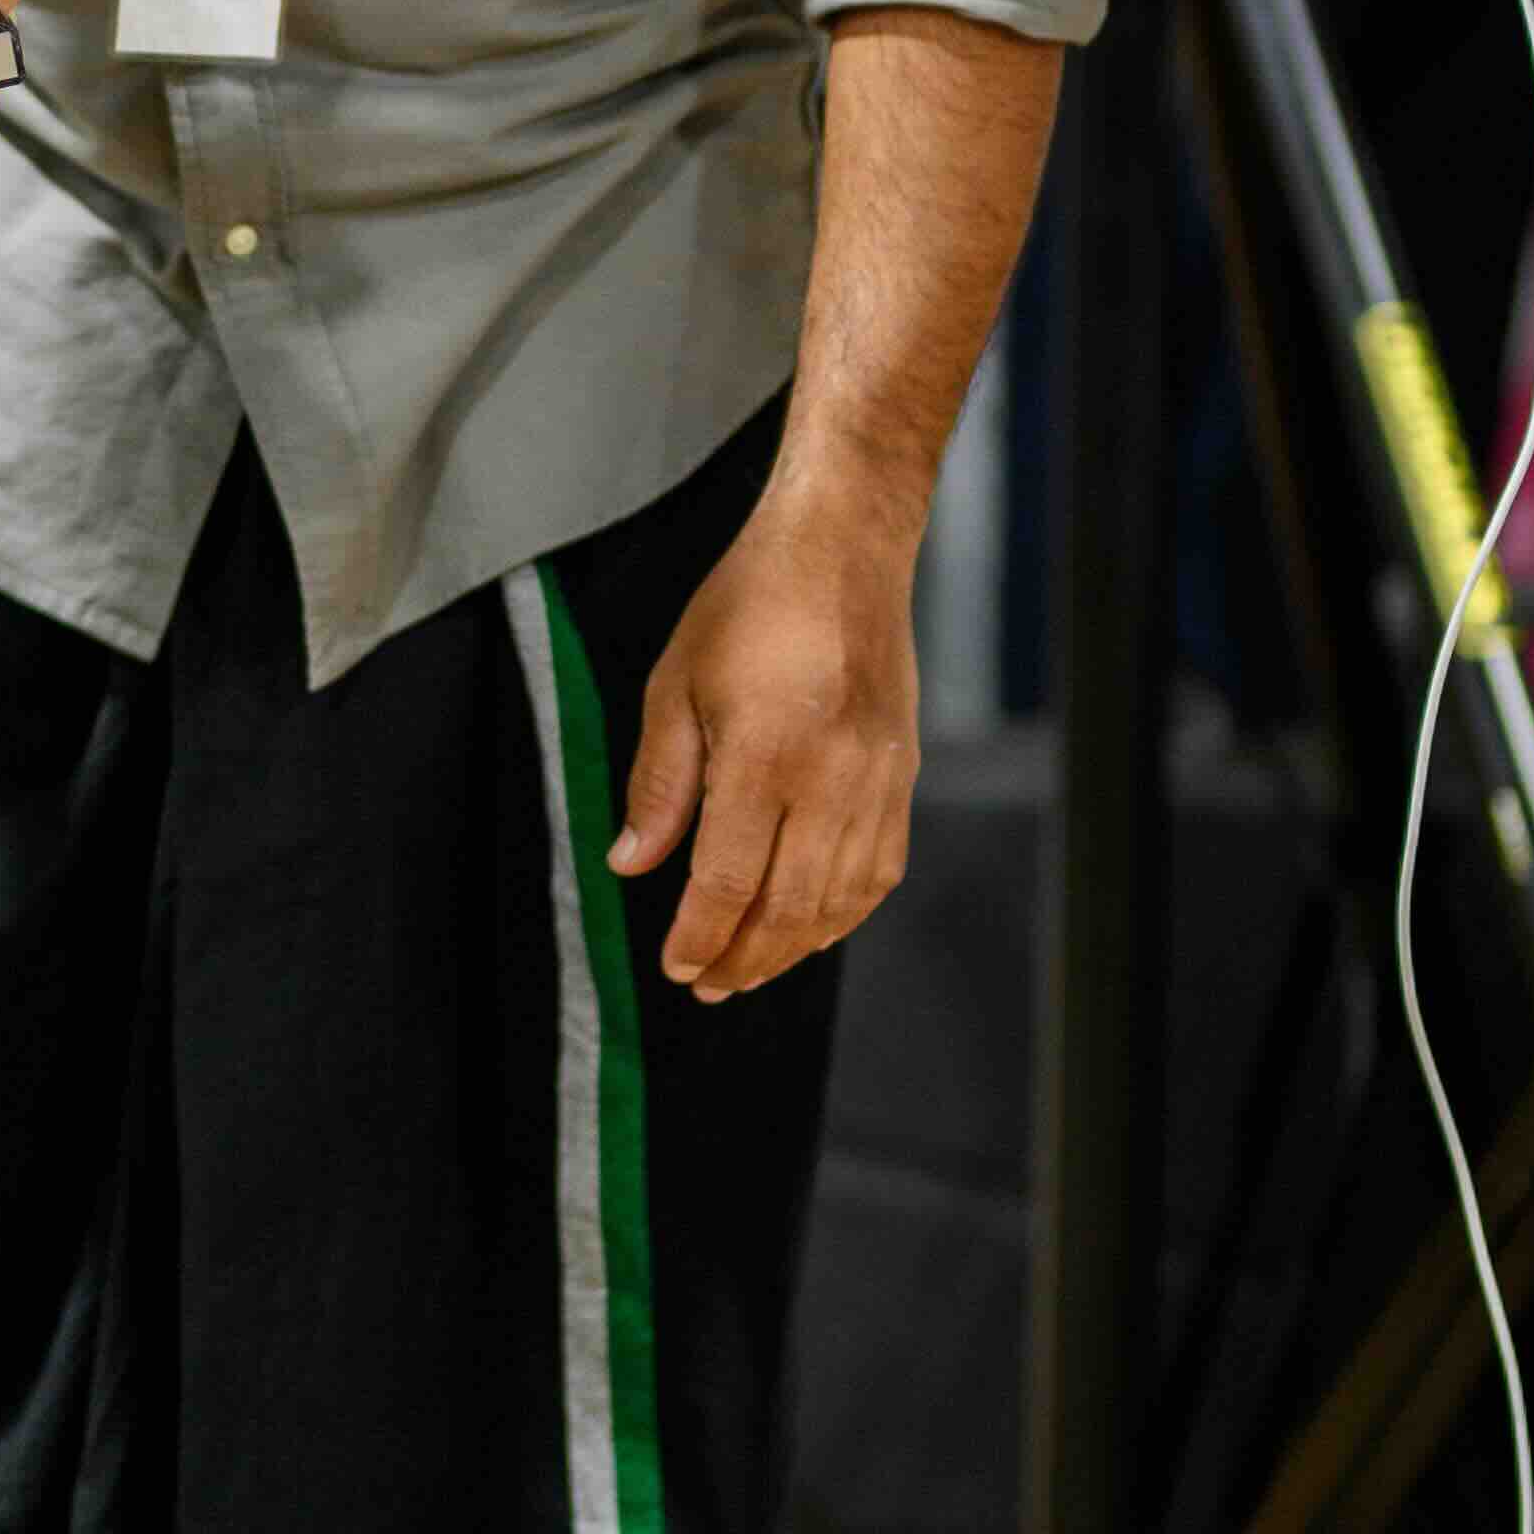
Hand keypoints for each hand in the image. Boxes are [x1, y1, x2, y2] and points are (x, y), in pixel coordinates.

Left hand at [612, 489, 919, 1001]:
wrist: (842, 548)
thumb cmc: (747, 606)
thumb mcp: (674, 685)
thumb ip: (659, 785)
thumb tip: (631, 865)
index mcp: (766, 756)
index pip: (730, 882)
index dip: (701, 936)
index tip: (677, 968)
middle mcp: (831, 779)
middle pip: (789, 907)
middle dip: (744, 958)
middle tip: (707, 985)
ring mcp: (877, 780)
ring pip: (840, 899)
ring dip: (793, 948)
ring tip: (750, 969)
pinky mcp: (903, 774)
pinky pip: (881, 869)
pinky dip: (845, 912)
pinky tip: (811, 927)